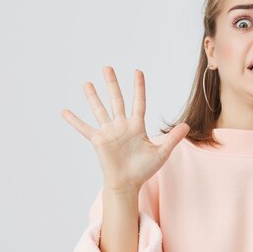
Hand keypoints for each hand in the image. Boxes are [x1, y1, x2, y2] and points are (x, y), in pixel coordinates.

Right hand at [61, 66, 189, 192]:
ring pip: (100, 110)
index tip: (137, 71)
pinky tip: (65, 111)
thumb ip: (172, 138)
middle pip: (116, 100)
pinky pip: (84, 129)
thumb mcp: (161, 153)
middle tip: (107, 67)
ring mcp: (109, 132)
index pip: (138, 102)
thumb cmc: (144, 170)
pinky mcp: (98, 141)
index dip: (138, 87)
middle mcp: (121, 126)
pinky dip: (75, 121)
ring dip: (93, 97)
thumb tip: (187, 125)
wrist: (128, 184)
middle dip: (112, 84)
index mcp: (136, 126)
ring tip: (87, 83)